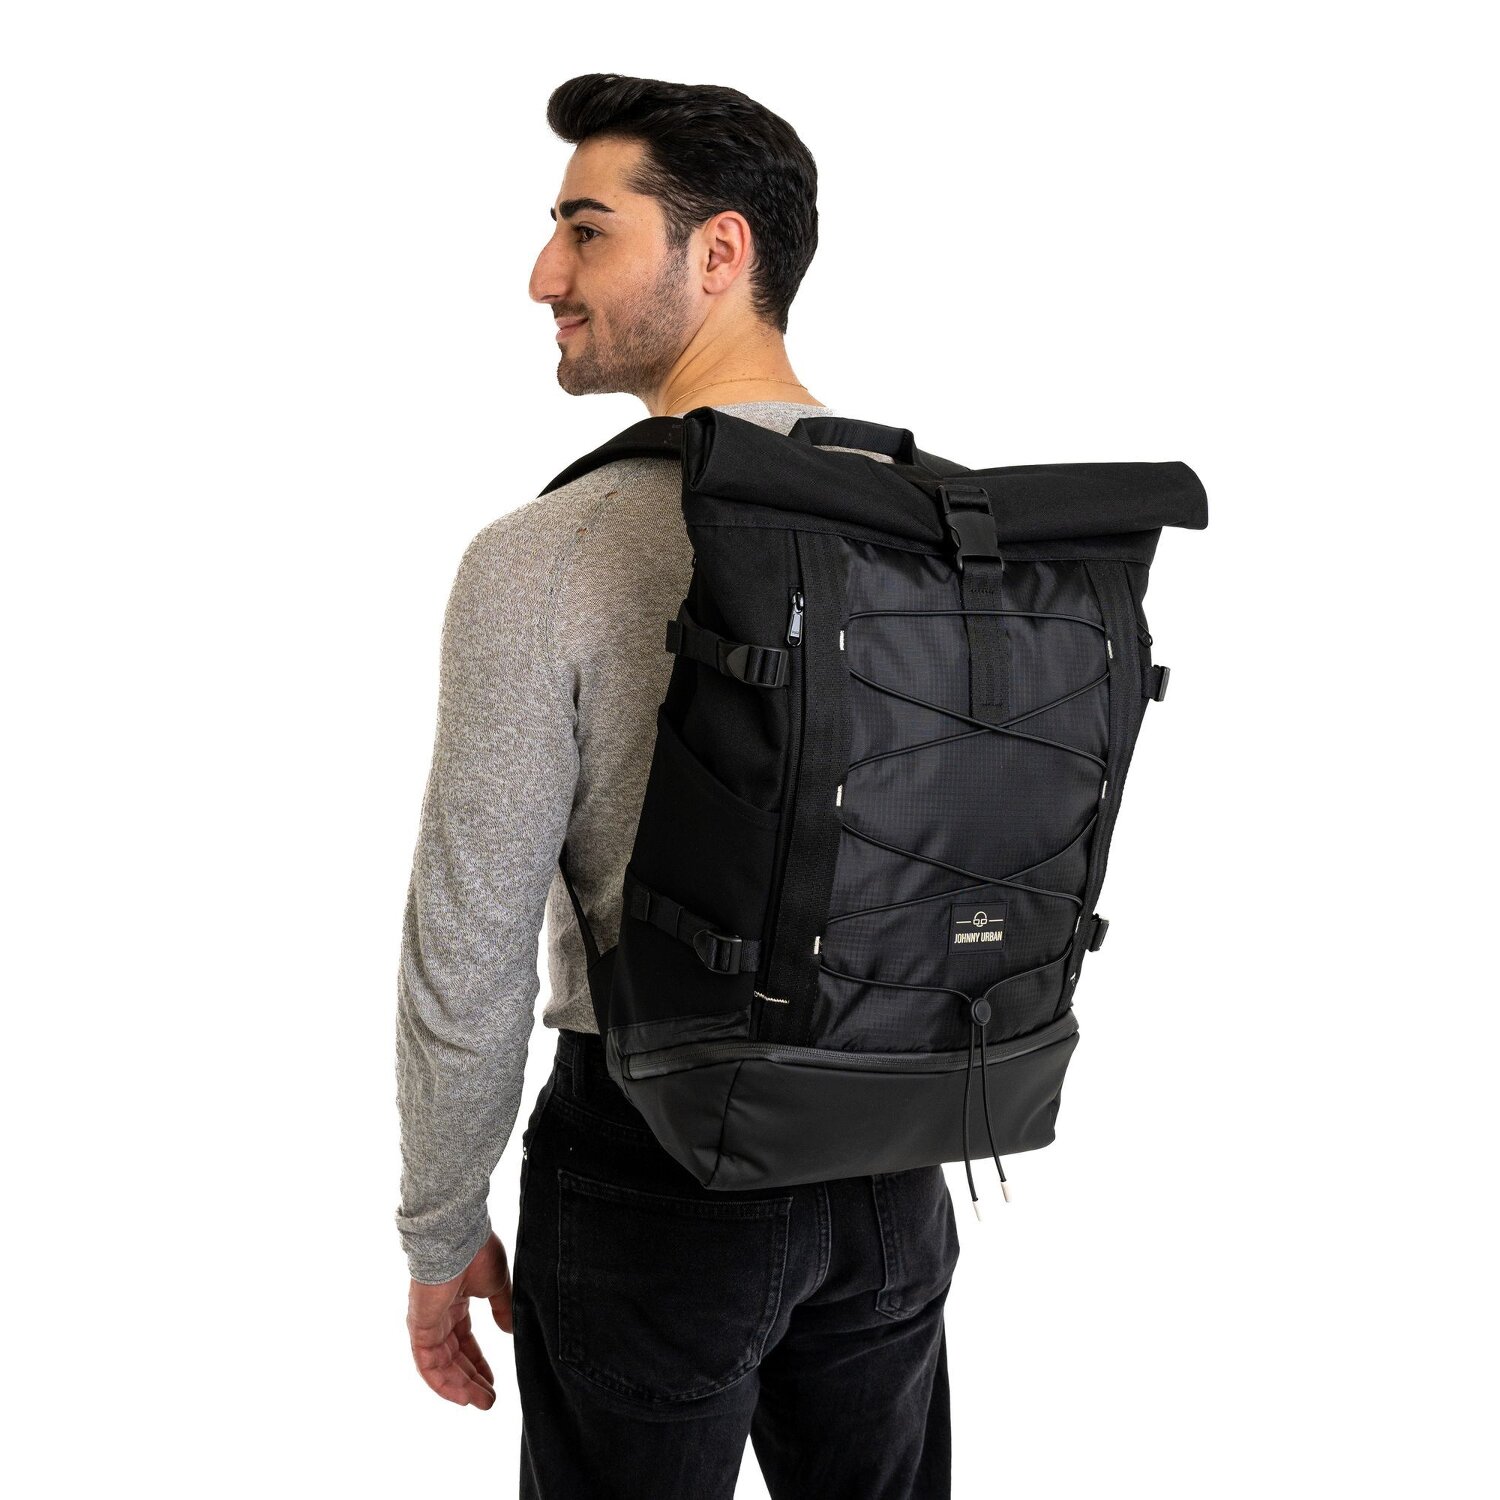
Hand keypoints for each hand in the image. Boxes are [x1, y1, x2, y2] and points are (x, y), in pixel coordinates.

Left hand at [406, 1230, 513, 1406]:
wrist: (458, 1238)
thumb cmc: (477, 1253)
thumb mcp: (497, 1285)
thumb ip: (502, 1308)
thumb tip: (509, 1331)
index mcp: (454, 1303)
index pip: (464, 1341)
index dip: (478, 1362)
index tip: (493, 1381)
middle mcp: (438, 1316)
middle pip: (453, 1357)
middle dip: (471, 1379)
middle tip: (489, 1400)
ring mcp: (427, 1323)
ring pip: (441, 1366)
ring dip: (460, 1387)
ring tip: (482, 1403)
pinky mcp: (420, 1329)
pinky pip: (428, 1365)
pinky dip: (443, 1384)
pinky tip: (463, 1397)